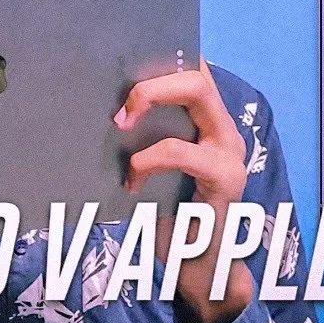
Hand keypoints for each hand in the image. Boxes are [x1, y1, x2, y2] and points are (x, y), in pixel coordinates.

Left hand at [115, 58, 252, 322]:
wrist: (199, 268)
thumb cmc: (166, 214)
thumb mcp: (148, 165)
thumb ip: (138, 135)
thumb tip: (94, 107)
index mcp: (207, 121)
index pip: (194, 69)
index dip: (164, 55)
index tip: (122, 56)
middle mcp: (223, 127)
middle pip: (197, 71)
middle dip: (153, 77)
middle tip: (119, 104)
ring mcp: (229, 150)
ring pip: (197, 93)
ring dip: (149, 99)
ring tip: (119, 124)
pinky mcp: (225, 177)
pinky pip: (179, 151)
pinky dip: (146, 160)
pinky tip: (130, 181)